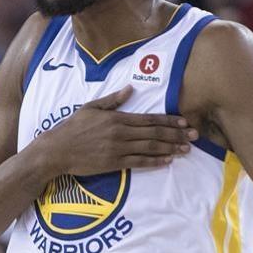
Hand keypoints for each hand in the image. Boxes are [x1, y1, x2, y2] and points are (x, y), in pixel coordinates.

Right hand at [32, 86, 196, 177]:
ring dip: (171, 148)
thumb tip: (130, 88)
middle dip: (177, 135)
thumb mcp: (91, 107)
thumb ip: (112, 100)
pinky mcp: (113, 164)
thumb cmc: (72, 128)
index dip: (169, 121)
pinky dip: (155, 161)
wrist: (57, 150)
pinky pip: (139, 163)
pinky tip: (167, 160)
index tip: (185, 122)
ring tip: (186, 150)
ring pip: (150, 148)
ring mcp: (118, 149)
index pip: (149, 119)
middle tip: (195, 137)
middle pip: (155, 133)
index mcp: (117, 118)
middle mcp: (120, 132)